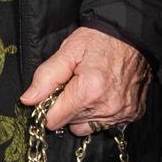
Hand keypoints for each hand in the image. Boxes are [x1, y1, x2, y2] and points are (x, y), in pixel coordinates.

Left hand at [22, 27, 150, 135]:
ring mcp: (122, 113)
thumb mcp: (67, 51)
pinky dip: (103, 113)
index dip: (50, 107)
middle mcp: (107, 107)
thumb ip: (46, 77)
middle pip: (71, 125)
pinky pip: (107, 125)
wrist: (132, 34)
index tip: (56, 93)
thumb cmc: (98, 40)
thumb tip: (28, 100)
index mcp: (88, 92)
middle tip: (75, 86)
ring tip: (91, 90)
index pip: (54, 120)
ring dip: (85, 113)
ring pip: (88, 128)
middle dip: (68, 109)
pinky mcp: (133, 114)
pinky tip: (105, 94)